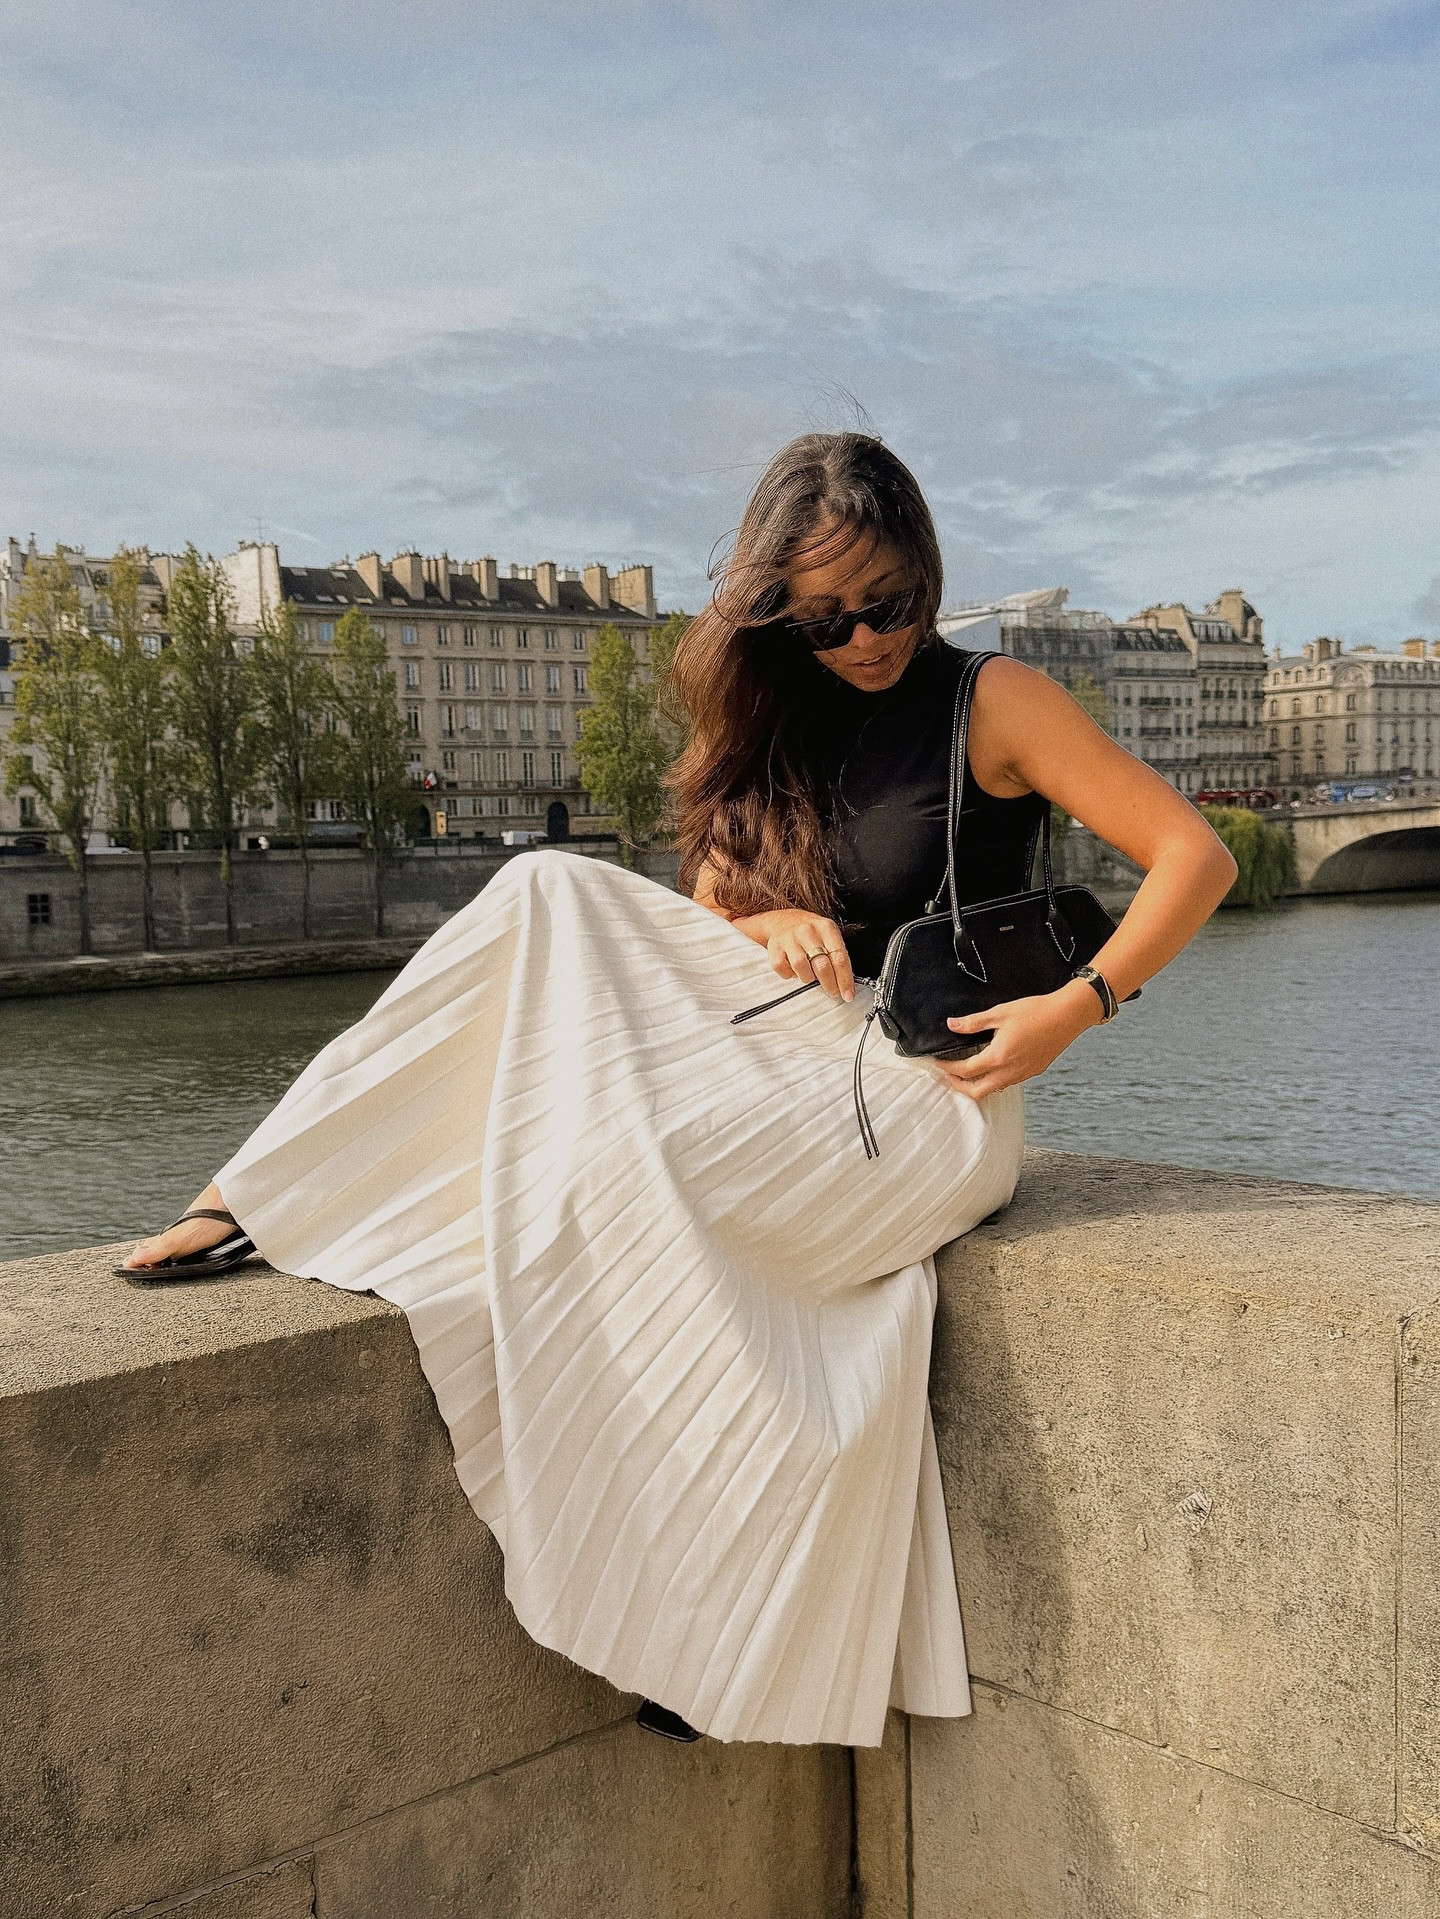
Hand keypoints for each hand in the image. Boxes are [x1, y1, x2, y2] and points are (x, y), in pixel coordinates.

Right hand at [731, 909, 855, 1001]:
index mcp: (826, 928)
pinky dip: (790, 975)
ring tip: (810, 976)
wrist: (782, 920)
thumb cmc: (810, 932)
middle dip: (829, 984)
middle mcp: (808, 931)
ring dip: (808, 978)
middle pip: (822, 965)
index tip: (848, 994)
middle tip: (832, 992)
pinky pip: (783, 969)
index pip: (840, 957)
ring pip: (802, 967)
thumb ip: (836, 954)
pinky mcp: (774, 947)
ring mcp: (790, 938)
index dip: (845, 979)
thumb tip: (845, 982)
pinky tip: (794, 971)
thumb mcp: (828, 934)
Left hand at [933, 979, 1100, 1100]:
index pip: (965, 1071)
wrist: (1067, 1016)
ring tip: (968, 1071)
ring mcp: (1023, 1074)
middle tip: (948, 1075)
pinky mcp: (1033, 1071)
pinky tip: (993, 1066)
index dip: (947, 1068)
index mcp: (998, 1057)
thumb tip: (952, 1025)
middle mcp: (1010, 1071)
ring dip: (978, 1084)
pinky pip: (1009, 1082)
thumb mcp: (1000, 1013)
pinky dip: (995, 1079)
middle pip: (977, 1091)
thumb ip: (973, 1022)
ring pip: (994, 1089)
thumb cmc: (1037, 1012)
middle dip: (959, 1086)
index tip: (938, 1063)